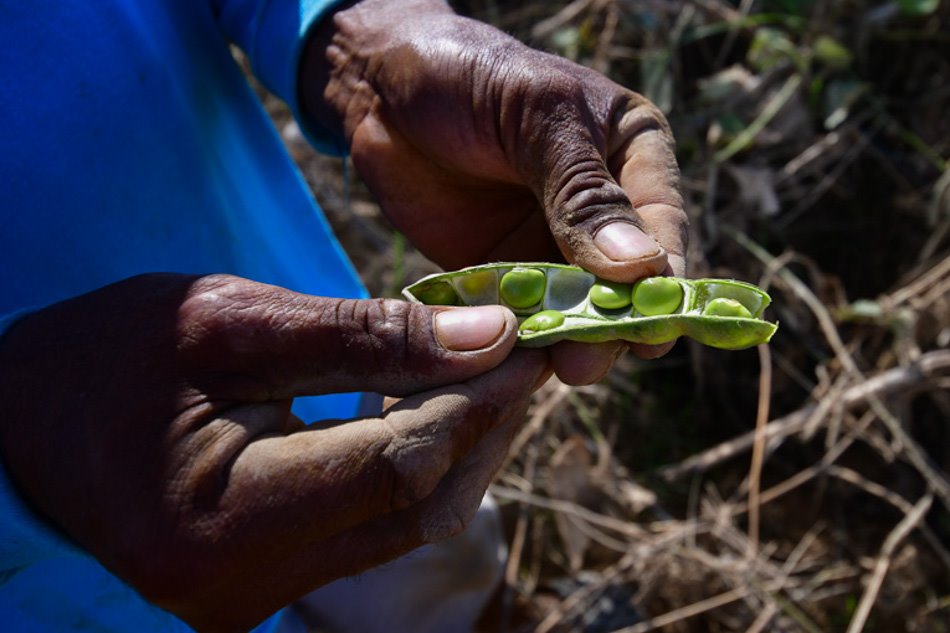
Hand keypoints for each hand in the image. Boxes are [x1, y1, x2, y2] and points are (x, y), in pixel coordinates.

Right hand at [0, 274, 548, 630]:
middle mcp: (245, 585)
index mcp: (224, 518)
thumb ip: (359, 335)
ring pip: (404, 524)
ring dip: (459, 449)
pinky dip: (413, 469)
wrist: (18, 425)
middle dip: (483, 426)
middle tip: (524, 354)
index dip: (474, 401)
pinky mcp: (265, 583)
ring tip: (494, 377)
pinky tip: (435, 413)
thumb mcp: (225, 323)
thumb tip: (485, 337)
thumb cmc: (105, 360)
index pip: (398, 464)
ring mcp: (257, 596)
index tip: (524, 340)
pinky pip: (371, 529)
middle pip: (417, 504)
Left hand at [301, 0, 688, 381]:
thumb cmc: (469, 76)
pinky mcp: (504, 274)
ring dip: (566, 339)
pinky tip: (510, 359)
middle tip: (586, 358)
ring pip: (576, 309)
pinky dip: (519, 339)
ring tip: (553, 365)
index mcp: (632, 156)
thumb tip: (641, 268)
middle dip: (610, 322)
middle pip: (624, 283)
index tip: (650, 328)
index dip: (660, 281)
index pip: (663, 226)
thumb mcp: (535, 116)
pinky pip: (521, 315)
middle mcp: (602, 210)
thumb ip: (582, 190)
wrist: (381, 88)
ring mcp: (552, 246)